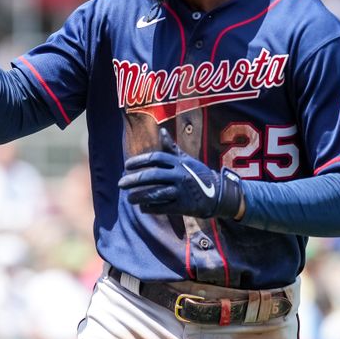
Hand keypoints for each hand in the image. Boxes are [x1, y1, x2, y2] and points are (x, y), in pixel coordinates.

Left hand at [118, 129, 243, 219]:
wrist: (219, 194)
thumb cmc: (198, 175)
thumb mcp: (186, 160)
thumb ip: (172, 148)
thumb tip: (161, 131)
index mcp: (179, 162)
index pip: (155, 158)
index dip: (139, 161)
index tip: (126, 166)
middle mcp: (180, 175)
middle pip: (153, 176)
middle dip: (134, 180)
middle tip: (120, 184)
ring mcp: (182, 191)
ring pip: (156, 193)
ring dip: (140, 196)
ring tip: (129, 198)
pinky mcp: (184, 206)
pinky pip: (163, 207)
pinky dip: (151, 208)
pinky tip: (142, 207)